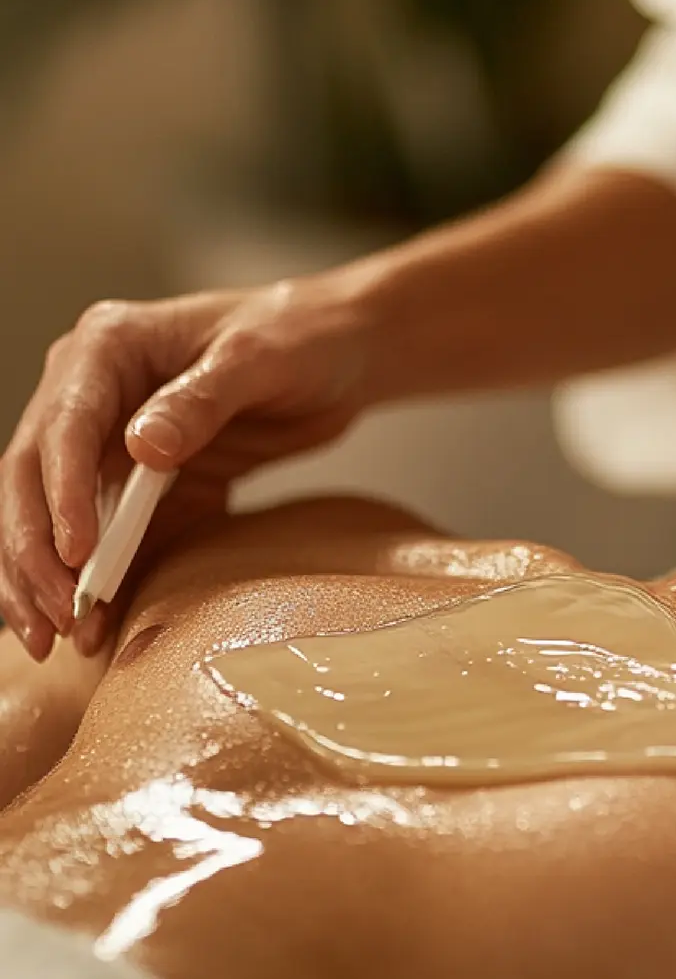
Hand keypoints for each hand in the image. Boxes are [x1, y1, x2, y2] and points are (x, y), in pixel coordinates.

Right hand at [0, 276, 376, 660]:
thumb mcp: (258, 359)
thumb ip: (202, 399)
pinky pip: (110, 539)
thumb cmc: (298, 337)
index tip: (76, 553)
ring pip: (57, 517)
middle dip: (35, 552)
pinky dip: (99, 583)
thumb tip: (141, 446)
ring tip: (55, 641)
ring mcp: (114, 443)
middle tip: (56, 617)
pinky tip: (95, 629)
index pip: (64, 427)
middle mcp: (93, 394)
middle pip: (36, 478)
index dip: (61, 494)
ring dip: (49, 579)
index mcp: (107, 348)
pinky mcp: (146, 485)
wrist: (338, 353)